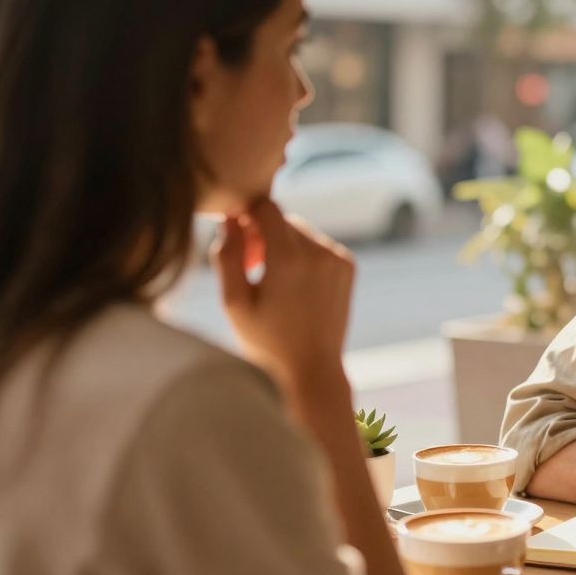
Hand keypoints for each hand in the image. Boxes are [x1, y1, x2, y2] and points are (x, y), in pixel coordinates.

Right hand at [211, 198, 354, 394]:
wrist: (313, 367)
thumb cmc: (267, 340)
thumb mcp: (235, 302)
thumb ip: (228, 256)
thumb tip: (229, 220)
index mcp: (288, 258)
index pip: (265, 207)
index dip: (246, 218)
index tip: (239, 242)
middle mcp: (318, 251)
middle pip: (282, 219)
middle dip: (263, 235)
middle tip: (251, 269)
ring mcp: (337, 258)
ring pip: (301, 232)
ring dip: (283, 246)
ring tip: (273, 282)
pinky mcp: (348, 266)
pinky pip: (319, 245)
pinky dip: (304, 256)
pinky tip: (296, 287)